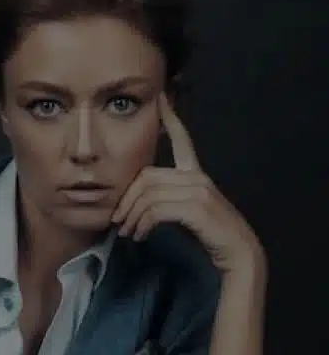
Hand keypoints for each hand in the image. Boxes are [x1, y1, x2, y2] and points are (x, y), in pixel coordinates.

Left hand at [111, 93, 265, 274]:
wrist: (237, 254)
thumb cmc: (210, 237)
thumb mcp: (187, 213)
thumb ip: (168, 202)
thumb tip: (137, 208)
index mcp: (196, 175)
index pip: (182, 141)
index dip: (171, 120)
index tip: (160, 99)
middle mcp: (197, 178)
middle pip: (147, 176)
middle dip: (126, 199)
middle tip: (117, 221)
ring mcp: (198, 191)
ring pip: (148, 195)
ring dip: (132, 216)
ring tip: (127, 233)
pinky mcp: (196, 207)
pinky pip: (156, 210)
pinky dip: (143, 224)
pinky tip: (140, 236)